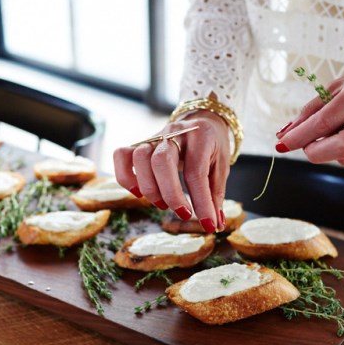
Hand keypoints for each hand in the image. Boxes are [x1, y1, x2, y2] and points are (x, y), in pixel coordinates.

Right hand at [113, 110, 230, 232]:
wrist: (203, 119)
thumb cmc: (213, 146)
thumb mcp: (221, 167)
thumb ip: (215, 195)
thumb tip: (216, 225)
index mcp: (200, 136)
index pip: (196, 172)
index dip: (201, 202)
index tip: (208, 225)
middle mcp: (174, 133)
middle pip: (162, 161)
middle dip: (171, 194)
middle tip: (184, 213)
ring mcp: (154, 136)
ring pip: (140, 158)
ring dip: (149, 188)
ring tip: (163, 205)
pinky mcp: (140, 143)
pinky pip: (121, 155)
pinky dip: (126, 177)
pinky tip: (139, 192)